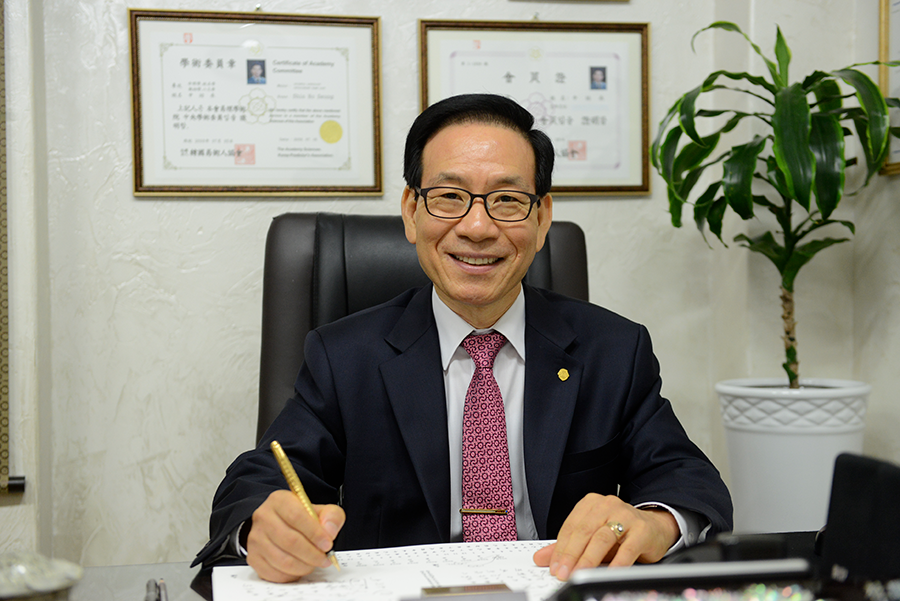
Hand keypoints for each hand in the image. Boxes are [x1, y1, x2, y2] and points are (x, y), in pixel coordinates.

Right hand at [246, 490, 345, 581]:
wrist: (279, 524)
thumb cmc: (301, 518)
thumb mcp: (320, 510)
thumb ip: (331, 516)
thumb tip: (329, 531)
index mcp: (279, 501)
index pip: (296, 516)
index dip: (314, 533)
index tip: (328, 544)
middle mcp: (263, 517)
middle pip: (289, 541)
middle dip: (312, 554)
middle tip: (325, 558)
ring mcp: (255, 538)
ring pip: (282, 560)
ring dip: (303, 566)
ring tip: (314, 564)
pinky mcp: (253, 557)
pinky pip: (273, 573)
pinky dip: (291, 575)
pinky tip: (300, 569)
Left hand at [533, 493, 678, 580]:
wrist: (654, 527)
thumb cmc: (620, 533)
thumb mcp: (591, 538)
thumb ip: (567, 547)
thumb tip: (541, 558)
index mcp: (590, 504)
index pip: (570, 527)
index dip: (560, 549)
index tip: (553, 567)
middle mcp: (607, 505)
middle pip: (584, 531)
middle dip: (571, 555)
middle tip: (563, 573)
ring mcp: (626, 515)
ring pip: (602, 538)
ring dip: (589, 559)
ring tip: (580, 574)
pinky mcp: (642, 530)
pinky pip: (627, 548)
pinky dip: (617, 563)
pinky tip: (609, 574)